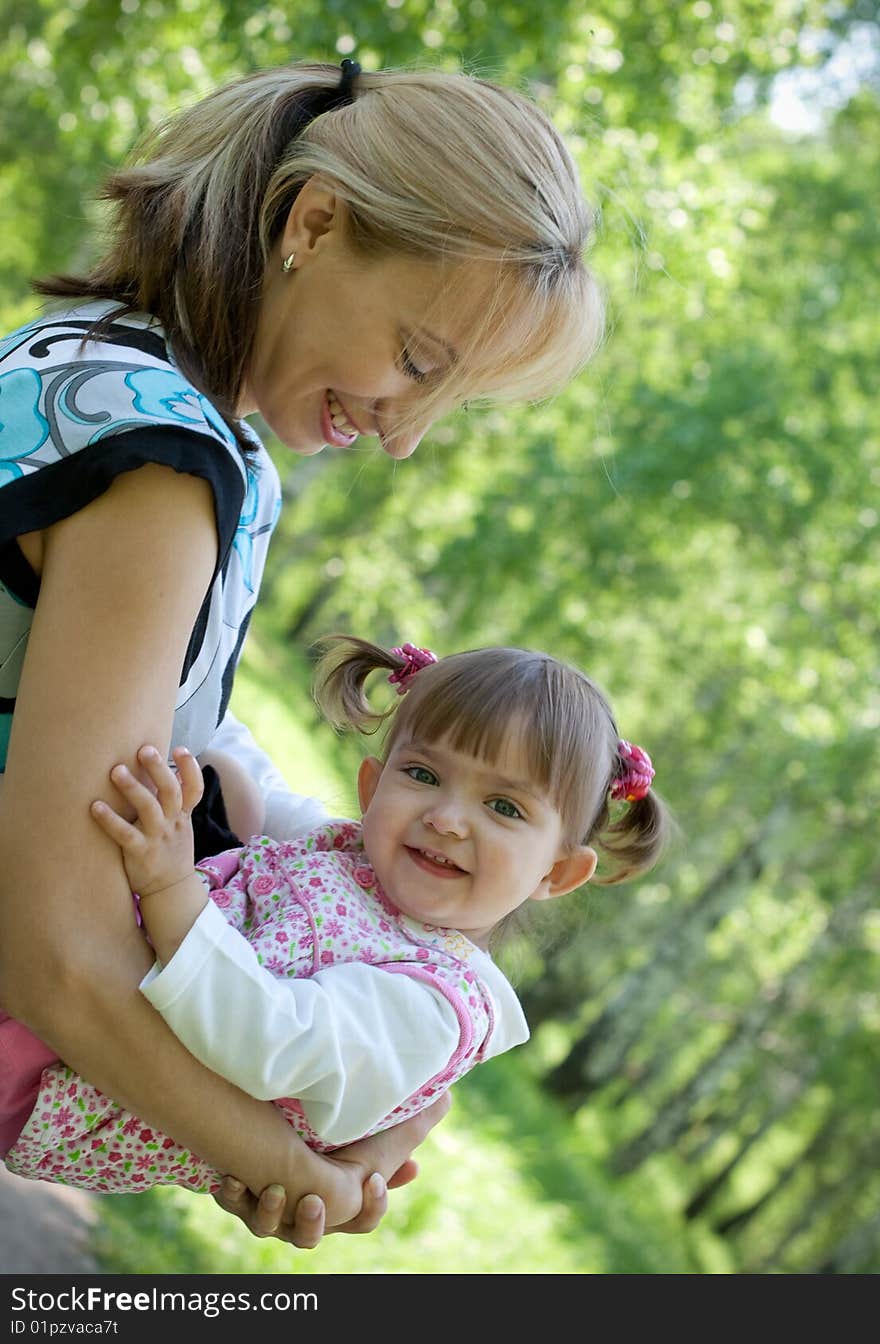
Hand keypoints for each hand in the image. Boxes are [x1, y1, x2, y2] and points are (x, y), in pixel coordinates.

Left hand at [91, 745, 203, 895]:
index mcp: (182, 815)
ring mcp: (157, 838)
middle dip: (158, 769)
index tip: (180, 748)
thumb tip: (162, 772)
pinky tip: (95, 807)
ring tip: (116, 770)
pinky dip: (110, 819)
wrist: (171, 891)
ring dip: (133, 788)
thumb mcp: (179, 826)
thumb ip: (171, 802)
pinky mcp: (140, 853)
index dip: (190, 768)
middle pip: (170, 791)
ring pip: (148, 808)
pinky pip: (125, 834)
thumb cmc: (169, 852)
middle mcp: (172, 823)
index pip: (194, 789)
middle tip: (144, 749)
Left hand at [212, 1094, 450, 1247]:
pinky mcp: (239, 1193)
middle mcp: (303, 1213)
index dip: (371, 1205)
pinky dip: (232, 1193)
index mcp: (339, 1202)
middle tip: (313, 1200)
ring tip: (271, 1188)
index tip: (375, 1180)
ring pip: (268, 1226)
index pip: (363, 1218)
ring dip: (270, 1211)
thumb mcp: (367, 1129)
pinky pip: (233, 1203)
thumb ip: (402, 1124)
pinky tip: (231, 1176)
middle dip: (312, 1222)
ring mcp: (270, 1208)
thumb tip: (444, 1098)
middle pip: (310, 1235)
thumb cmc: (329, 1133)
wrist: (267, 1121)